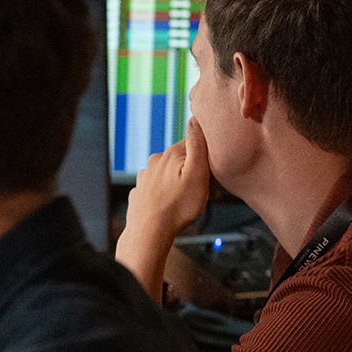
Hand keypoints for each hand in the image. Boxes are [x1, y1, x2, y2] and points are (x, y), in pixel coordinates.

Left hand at [126, 117, 213, 242]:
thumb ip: (197, 145)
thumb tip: (195, 119)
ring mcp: (145, 176)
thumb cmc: (178, 207)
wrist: (149, 232)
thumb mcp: (197, 173)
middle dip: (194, 171)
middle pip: (182, 159)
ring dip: (180, 182)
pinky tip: (171, 205)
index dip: (207, 158)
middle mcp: (155, 161)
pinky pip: (159, 188)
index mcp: (171, 154)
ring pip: (170, 174)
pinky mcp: (140, 191)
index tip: (211, 174)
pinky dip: (167, 193)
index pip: (195, 144)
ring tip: (187, 201)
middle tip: (202, 190)